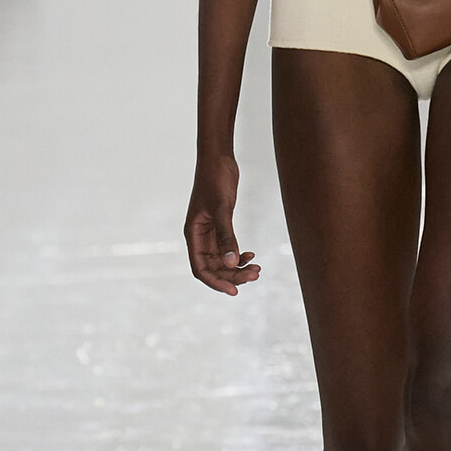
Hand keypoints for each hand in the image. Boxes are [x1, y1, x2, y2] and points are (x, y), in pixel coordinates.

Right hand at [184, 155, 259, 295]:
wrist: (218, 159)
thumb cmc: (215, 180)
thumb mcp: (222, 208)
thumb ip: (227, 236)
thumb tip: (232, 262)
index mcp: (193, 234)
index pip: (200, 268)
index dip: (216, 282)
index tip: (234, 291)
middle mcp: (199, 236)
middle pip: (214, 267)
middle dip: (233, 274)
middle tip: (255, 275)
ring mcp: (209, 232)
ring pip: (222, 259)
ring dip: (238, 267)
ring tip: (257, 269)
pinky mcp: (220, 225)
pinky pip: (228, 248)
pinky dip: (239, 254)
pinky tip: (252, 255)